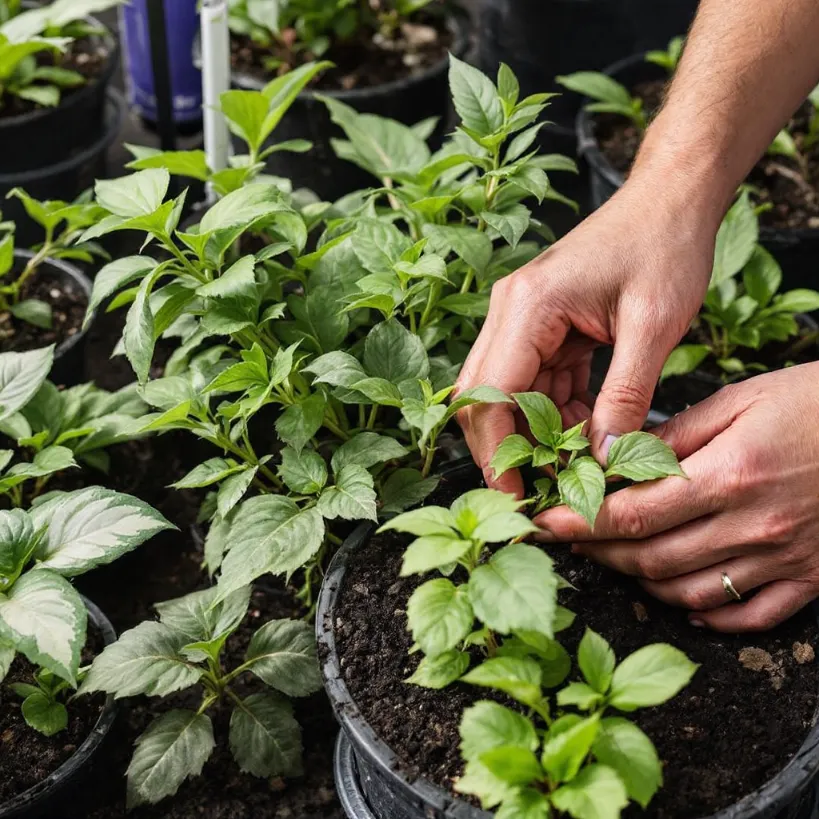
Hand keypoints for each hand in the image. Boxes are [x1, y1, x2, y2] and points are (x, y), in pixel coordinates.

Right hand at [455, 175, 717, 496]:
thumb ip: (625, 396)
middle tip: (541, 492)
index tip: (517, 499)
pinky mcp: (540, 326)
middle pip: (482, 398)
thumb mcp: (653, 326)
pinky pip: (534, 383)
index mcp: (527, 307)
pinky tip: (588, 428)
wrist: (671, 197)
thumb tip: (605, 460)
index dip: (498, 454)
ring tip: (579, 462)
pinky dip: (555, 412)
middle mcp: (510, 312)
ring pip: (507, 396)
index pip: (490, 394)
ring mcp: (521, 319)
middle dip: (508, 449)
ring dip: (536, 433)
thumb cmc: (664, 244)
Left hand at [534, 364, 818, 631]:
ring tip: (613, 559)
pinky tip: (682, 599)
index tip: (544, 522)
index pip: (632, 513)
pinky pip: (748, 615)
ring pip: (689, 591)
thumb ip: (676, 435)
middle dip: (599, 552)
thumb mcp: (743, 400)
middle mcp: (753, 526)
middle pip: (651, 557)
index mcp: (730, 475)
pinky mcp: (810, 578)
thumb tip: (620, 458)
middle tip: (569, 539)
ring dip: (640, 580)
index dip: (580, 522)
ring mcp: (784, 559)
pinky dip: (707, 613)